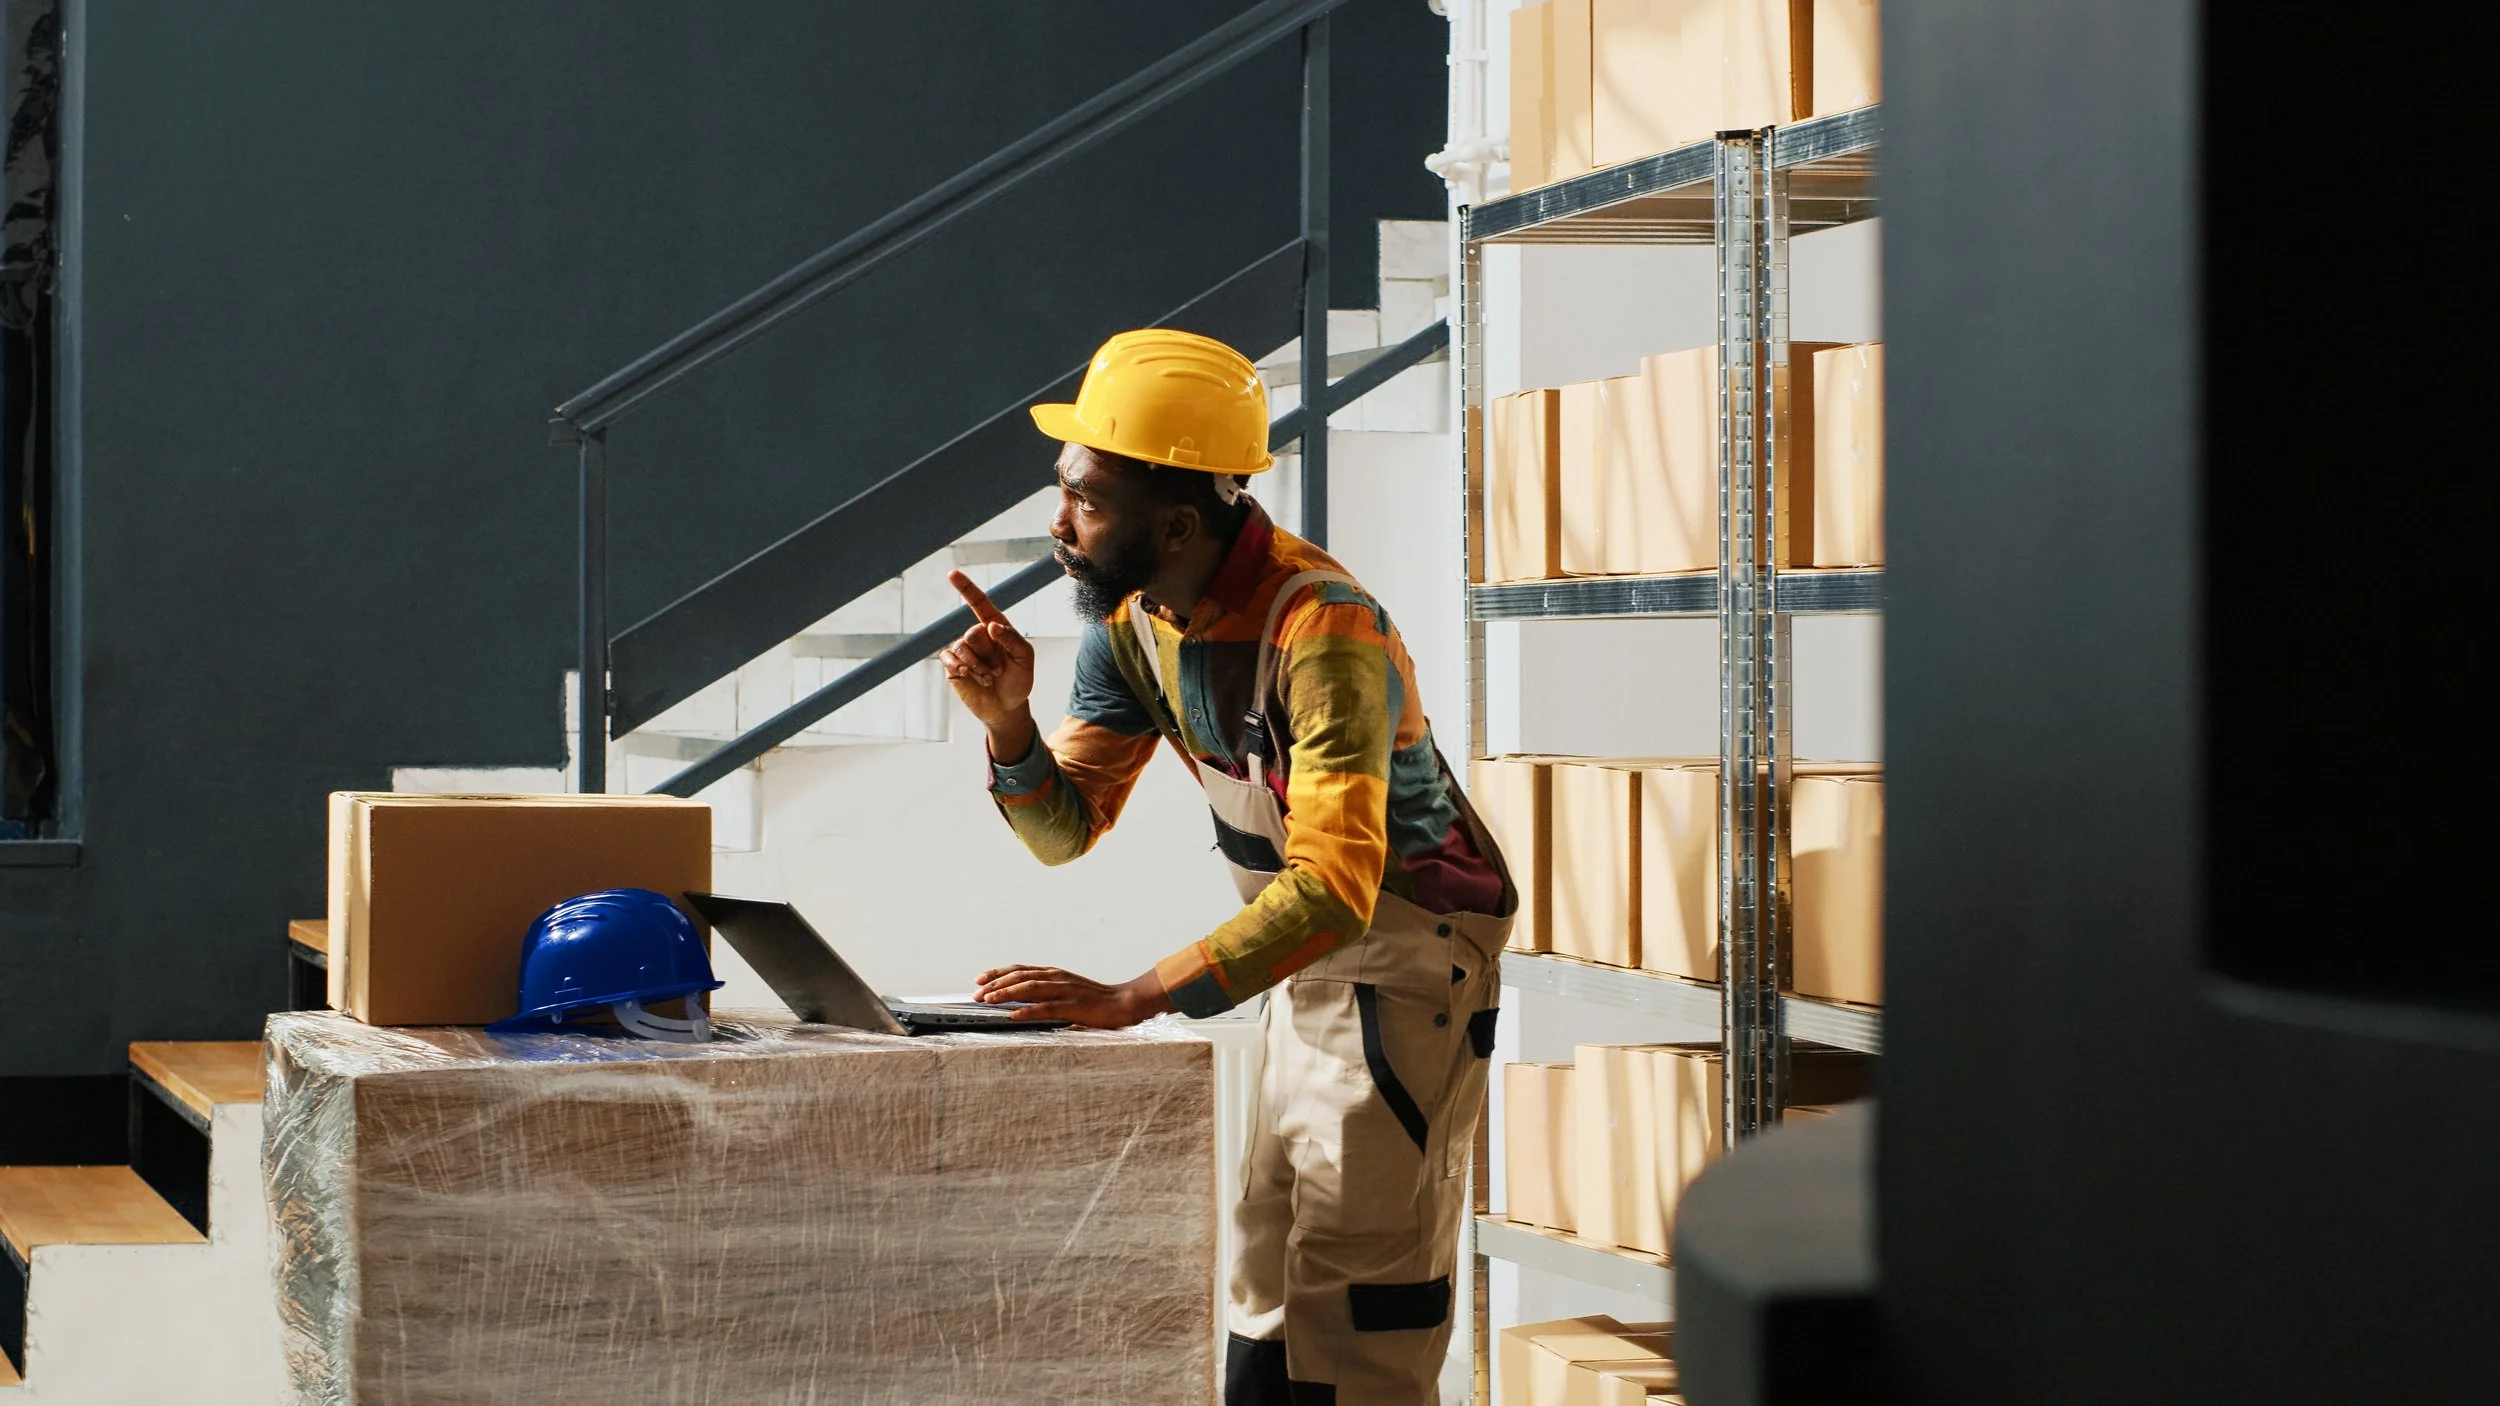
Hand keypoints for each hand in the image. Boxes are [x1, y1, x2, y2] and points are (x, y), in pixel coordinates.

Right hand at [939, 570, 1037, 760]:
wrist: (1006, 707)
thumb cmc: (1019, 680)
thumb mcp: (1025, 659)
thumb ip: (1012, 639)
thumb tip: (990, 625)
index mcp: (996, 628)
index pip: (979, 603)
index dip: (966, 588)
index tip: (952, 573)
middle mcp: (978, 635)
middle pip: (973, 632)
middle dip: (986, 655)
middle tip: (998, 671)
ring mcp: (964, 650)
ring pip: (961, 647)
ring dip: (977, 666)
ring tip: (988, 678)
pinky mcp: (953, 665)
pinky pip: (948, 658)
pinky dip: (958, 667)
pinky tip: (967, 675)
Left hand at [973, 964, 1175, 1029]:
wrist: (1123, 1003)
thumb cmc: (1095, 1000)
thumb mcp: (1067, 990)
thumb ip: (1047, 991)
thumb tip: (1021, 999)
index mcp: (1054, 974)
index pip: (1020, 969)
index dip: (998, 973)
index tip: (979, 979)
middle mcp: (1057, 978)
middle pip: (1020, 976)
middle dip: (995, 983)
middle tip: (976, 992)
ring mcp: (1065, 991)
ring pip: (1029, 988)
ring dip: (1006, 993)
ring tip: (988, 1000)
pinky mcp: (1073, 1006)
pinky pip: (1046, 1008)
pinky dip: (1027, 1010)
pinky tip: (1013, 1015)